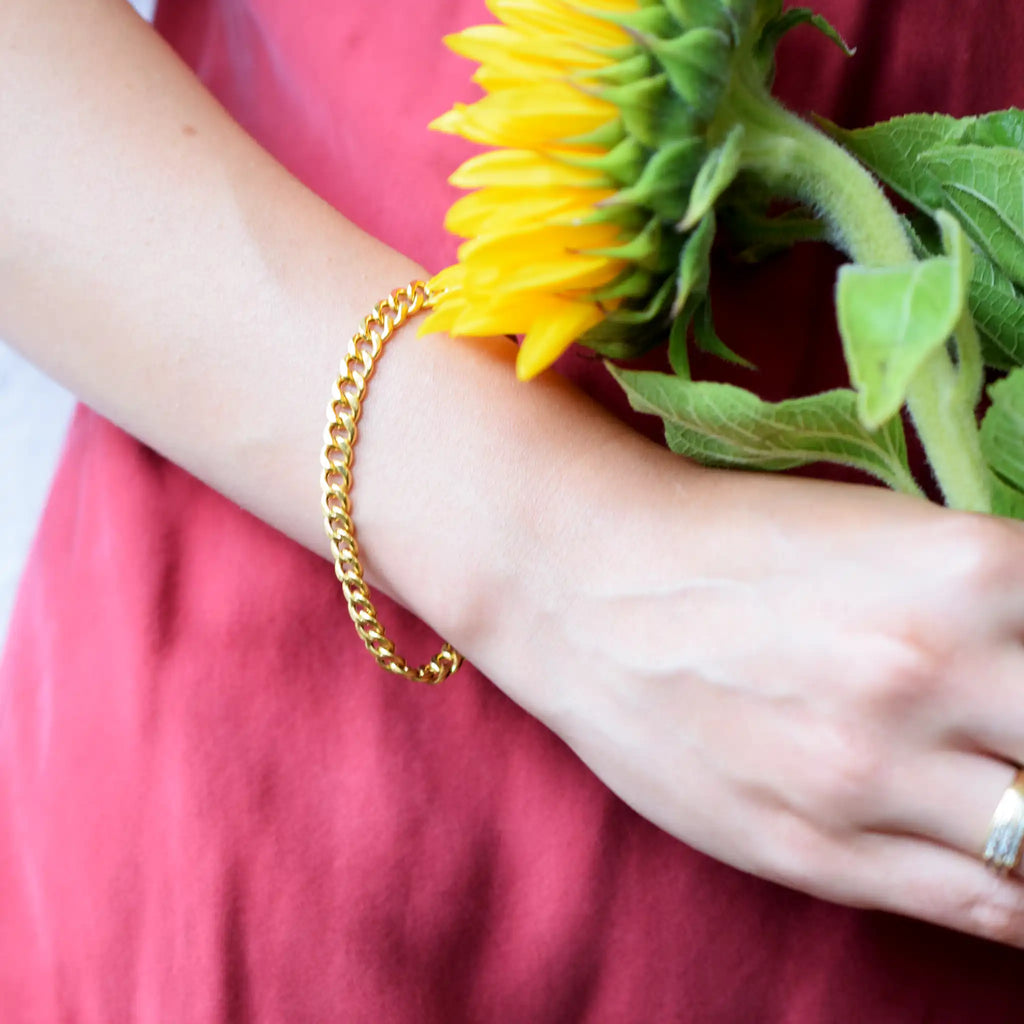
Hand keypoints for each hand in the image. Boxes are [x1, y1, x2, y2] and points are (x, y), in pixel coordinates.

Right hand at [483, 453, 1023, 946]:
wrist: (586, 583)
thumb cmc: (729, 543)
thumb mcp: (881, 533)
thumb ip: (998, 600)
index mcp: (965, 570)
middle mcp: (931, 673)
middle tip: (1020, 740)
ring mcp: (871, 773)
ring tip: (1013, 798)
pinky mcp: (816, 849)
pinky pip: (986, 907)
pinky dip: (1023, 899)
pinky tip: (1009, 866)